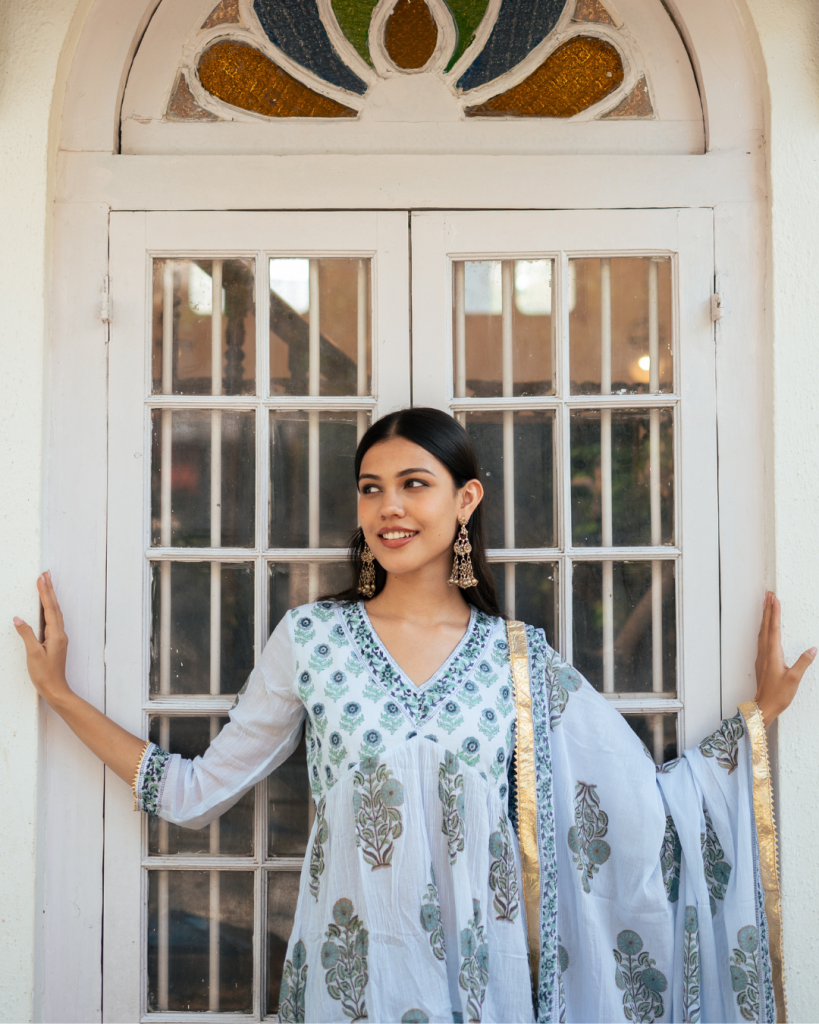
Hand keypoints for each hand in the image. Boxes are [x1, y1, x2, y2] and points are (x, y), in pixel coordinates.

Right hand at [14, 572, 71, 707]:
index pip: (49, 609)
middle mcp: (60, 633)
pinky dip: (50, 609)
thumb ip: (26, 634)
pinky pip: (54, 620)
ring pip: (55, 613)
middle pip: (55, 607)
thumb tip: (18, 618)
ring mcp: (60, 638)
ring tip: (47, 585)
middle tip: (46, 574)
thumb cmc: (45, 674)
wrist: (56, 690)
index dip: (45, 593)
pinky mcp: (57, 642)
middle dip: (50, 590)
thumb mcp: (32, 654)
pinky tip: (47, 608)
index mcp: (56, 634)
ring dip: (51, 598)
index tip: (41, 578)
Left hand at [754, 591, 815, 726]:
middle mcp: (764, 652)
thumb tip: (813, 649)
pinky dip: (764, 628)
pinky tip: (765, 627)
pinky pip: (761, 638)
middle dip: (767, 609)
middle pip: (765, 626)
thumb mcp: (794, 679)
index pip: (774, 628)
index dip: (774, 613)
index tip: (774, 599)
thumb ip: (803, 662)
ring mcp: (761, 656)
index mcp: (772, 654)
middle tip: (768, 594)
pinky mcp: (761, 660)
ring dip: (764, 617)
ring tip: (765, 604)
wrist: (764, 706)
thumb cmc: (778, 694)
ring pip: (762, 631)